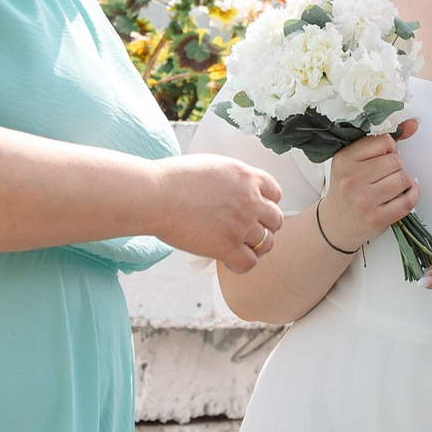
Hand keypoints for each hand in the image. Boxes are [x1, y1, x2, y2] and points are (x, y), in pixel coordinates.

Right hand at [155, 154, 283, 272]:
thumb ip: (230, 180)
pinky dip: (241, 265)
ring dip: (254, 247)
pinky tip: (229, 261)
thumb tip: (231, 194)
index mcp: (246, 176)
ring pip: (267, 243)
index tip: (257, 211)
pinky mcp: (228, 246)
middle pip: (275, 220)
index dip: (267, 204)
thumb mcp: (211, 167)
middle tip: (248, 232)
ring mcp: (241, 224)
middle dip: (264, 227)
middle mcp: (250, 199)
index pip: (276, 193)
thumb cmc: (172, 180)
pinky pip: (250, 263)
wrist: (155, 196)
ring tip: (238, 248)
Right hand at [315, 120, 419, 251]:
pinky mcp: (377, 218)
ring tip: (394, 184)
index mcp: (344, 159)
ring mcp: (364, 201)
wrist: (335, 223)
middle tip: (388, 173)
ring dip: (404, 181)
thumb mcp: (354, 161)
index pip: (383, 141)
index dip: (390, 147)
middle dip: (397, 166)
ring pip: (403, 179)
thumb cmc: (347, 189)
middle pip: (395, 161)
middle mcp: (351, 180)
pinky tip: (405, 193)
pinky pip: (408, 201)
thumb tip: (413, 123)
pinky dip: (413, 195)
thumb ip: (382, 141)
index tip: (384, 155)